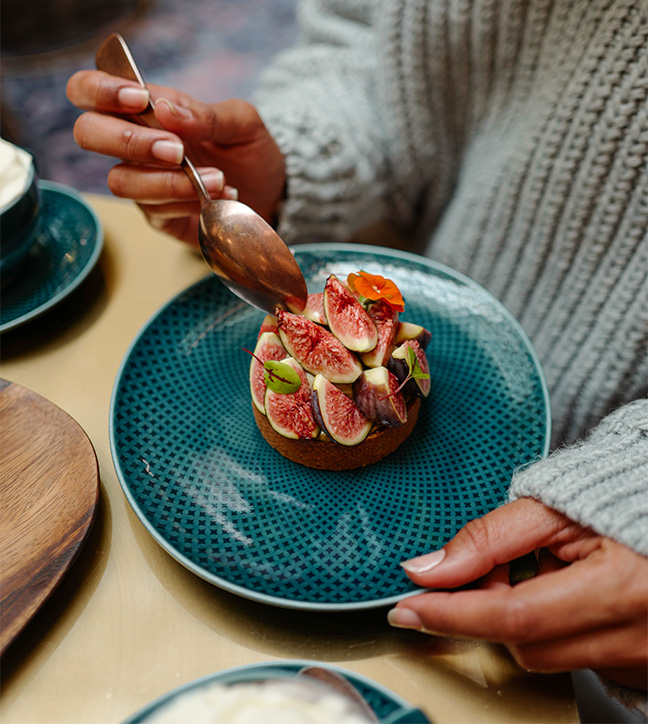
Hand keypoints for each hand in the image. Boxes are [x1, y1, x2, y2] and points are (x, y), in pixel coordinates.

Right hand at [66, 70, 285, 245]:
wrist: (273, 194)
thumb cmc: (251, 151)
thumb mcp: (241, 123)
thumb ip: (205, 115)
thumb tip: (164, 109)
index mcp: (146, 108)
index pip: (90, 91)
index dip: (100, 91)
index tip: (140, 100)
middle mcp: (134, 144)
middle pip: (87, 134)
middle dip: (128, 140)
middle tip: (178, 150)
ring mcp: (142, 182)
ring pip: (120, 181)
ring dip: (169, 181)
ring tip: (217, 179)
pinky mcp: (158, 216)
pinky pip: (154, 209)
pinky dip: (188, 202)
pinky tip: (220, 197)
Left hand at [388, 498, 647, 690]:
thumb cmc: (619, 499)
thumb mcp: (552, 506)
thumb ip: (490, 538)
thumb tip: (431, 568)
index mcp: (620, 587)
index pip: (513, 616)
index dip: (452, 613)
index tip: (408, 608)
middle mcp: (637, 634)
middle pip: (524, 644)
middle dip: (487, 609)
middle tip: (493, 566)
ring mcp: (642, 656)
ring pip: (544, 656)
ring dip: (519, 619)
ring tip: (539, 570)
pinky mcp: (641, 665)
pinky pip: (572, 659)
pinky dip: (549, 629)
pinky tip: (559, 593)